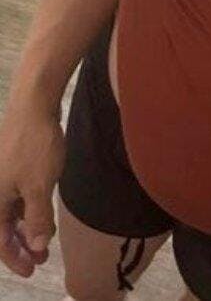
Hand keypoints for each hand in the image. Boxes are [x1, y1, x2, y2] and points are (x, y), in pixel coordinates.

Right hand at [0, 104, 64, 276]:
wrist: (34, 103)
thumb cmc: (34, 144)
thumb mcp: (40, 186)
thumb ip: (37, 218)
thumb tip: (36, 246)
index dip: (15, 258)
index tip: (32, 270)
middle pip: (3, 226)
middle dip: (22, 245)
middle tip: (41, 259)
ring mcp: (3, 176)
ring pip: (12, 210)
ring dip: (27, 227)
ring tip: (45, 239)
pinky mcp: (14, 164)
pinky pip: (18, 194)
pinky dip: (29, 208)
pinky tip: (44, 213)